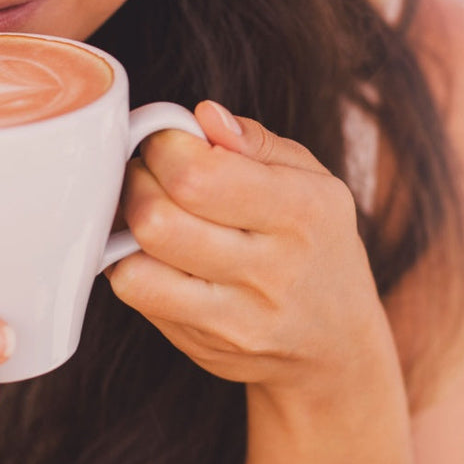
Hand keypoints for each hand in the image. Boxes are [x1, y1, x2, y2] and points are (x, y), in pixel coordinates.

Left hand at [104, 101, 395, 401]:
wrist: (337, 348)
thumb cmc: (315, 246)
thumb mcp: (312, 181)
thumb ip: (256, 142)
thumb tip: (204, 115)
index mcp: (302, 211)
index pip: (199, 174)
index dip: (164, 146)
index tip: (168, 142)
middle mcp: (271, 268)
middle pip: (157, 217)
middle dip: (137, 181)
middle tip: (150, 174)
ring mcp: (235, 317)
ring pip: (137, 262)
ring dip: (126, 225)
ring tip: (149, 210)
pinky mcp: (202, 345)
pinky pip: (136, 293)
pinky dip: (128, 263)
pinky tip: (151, 252)